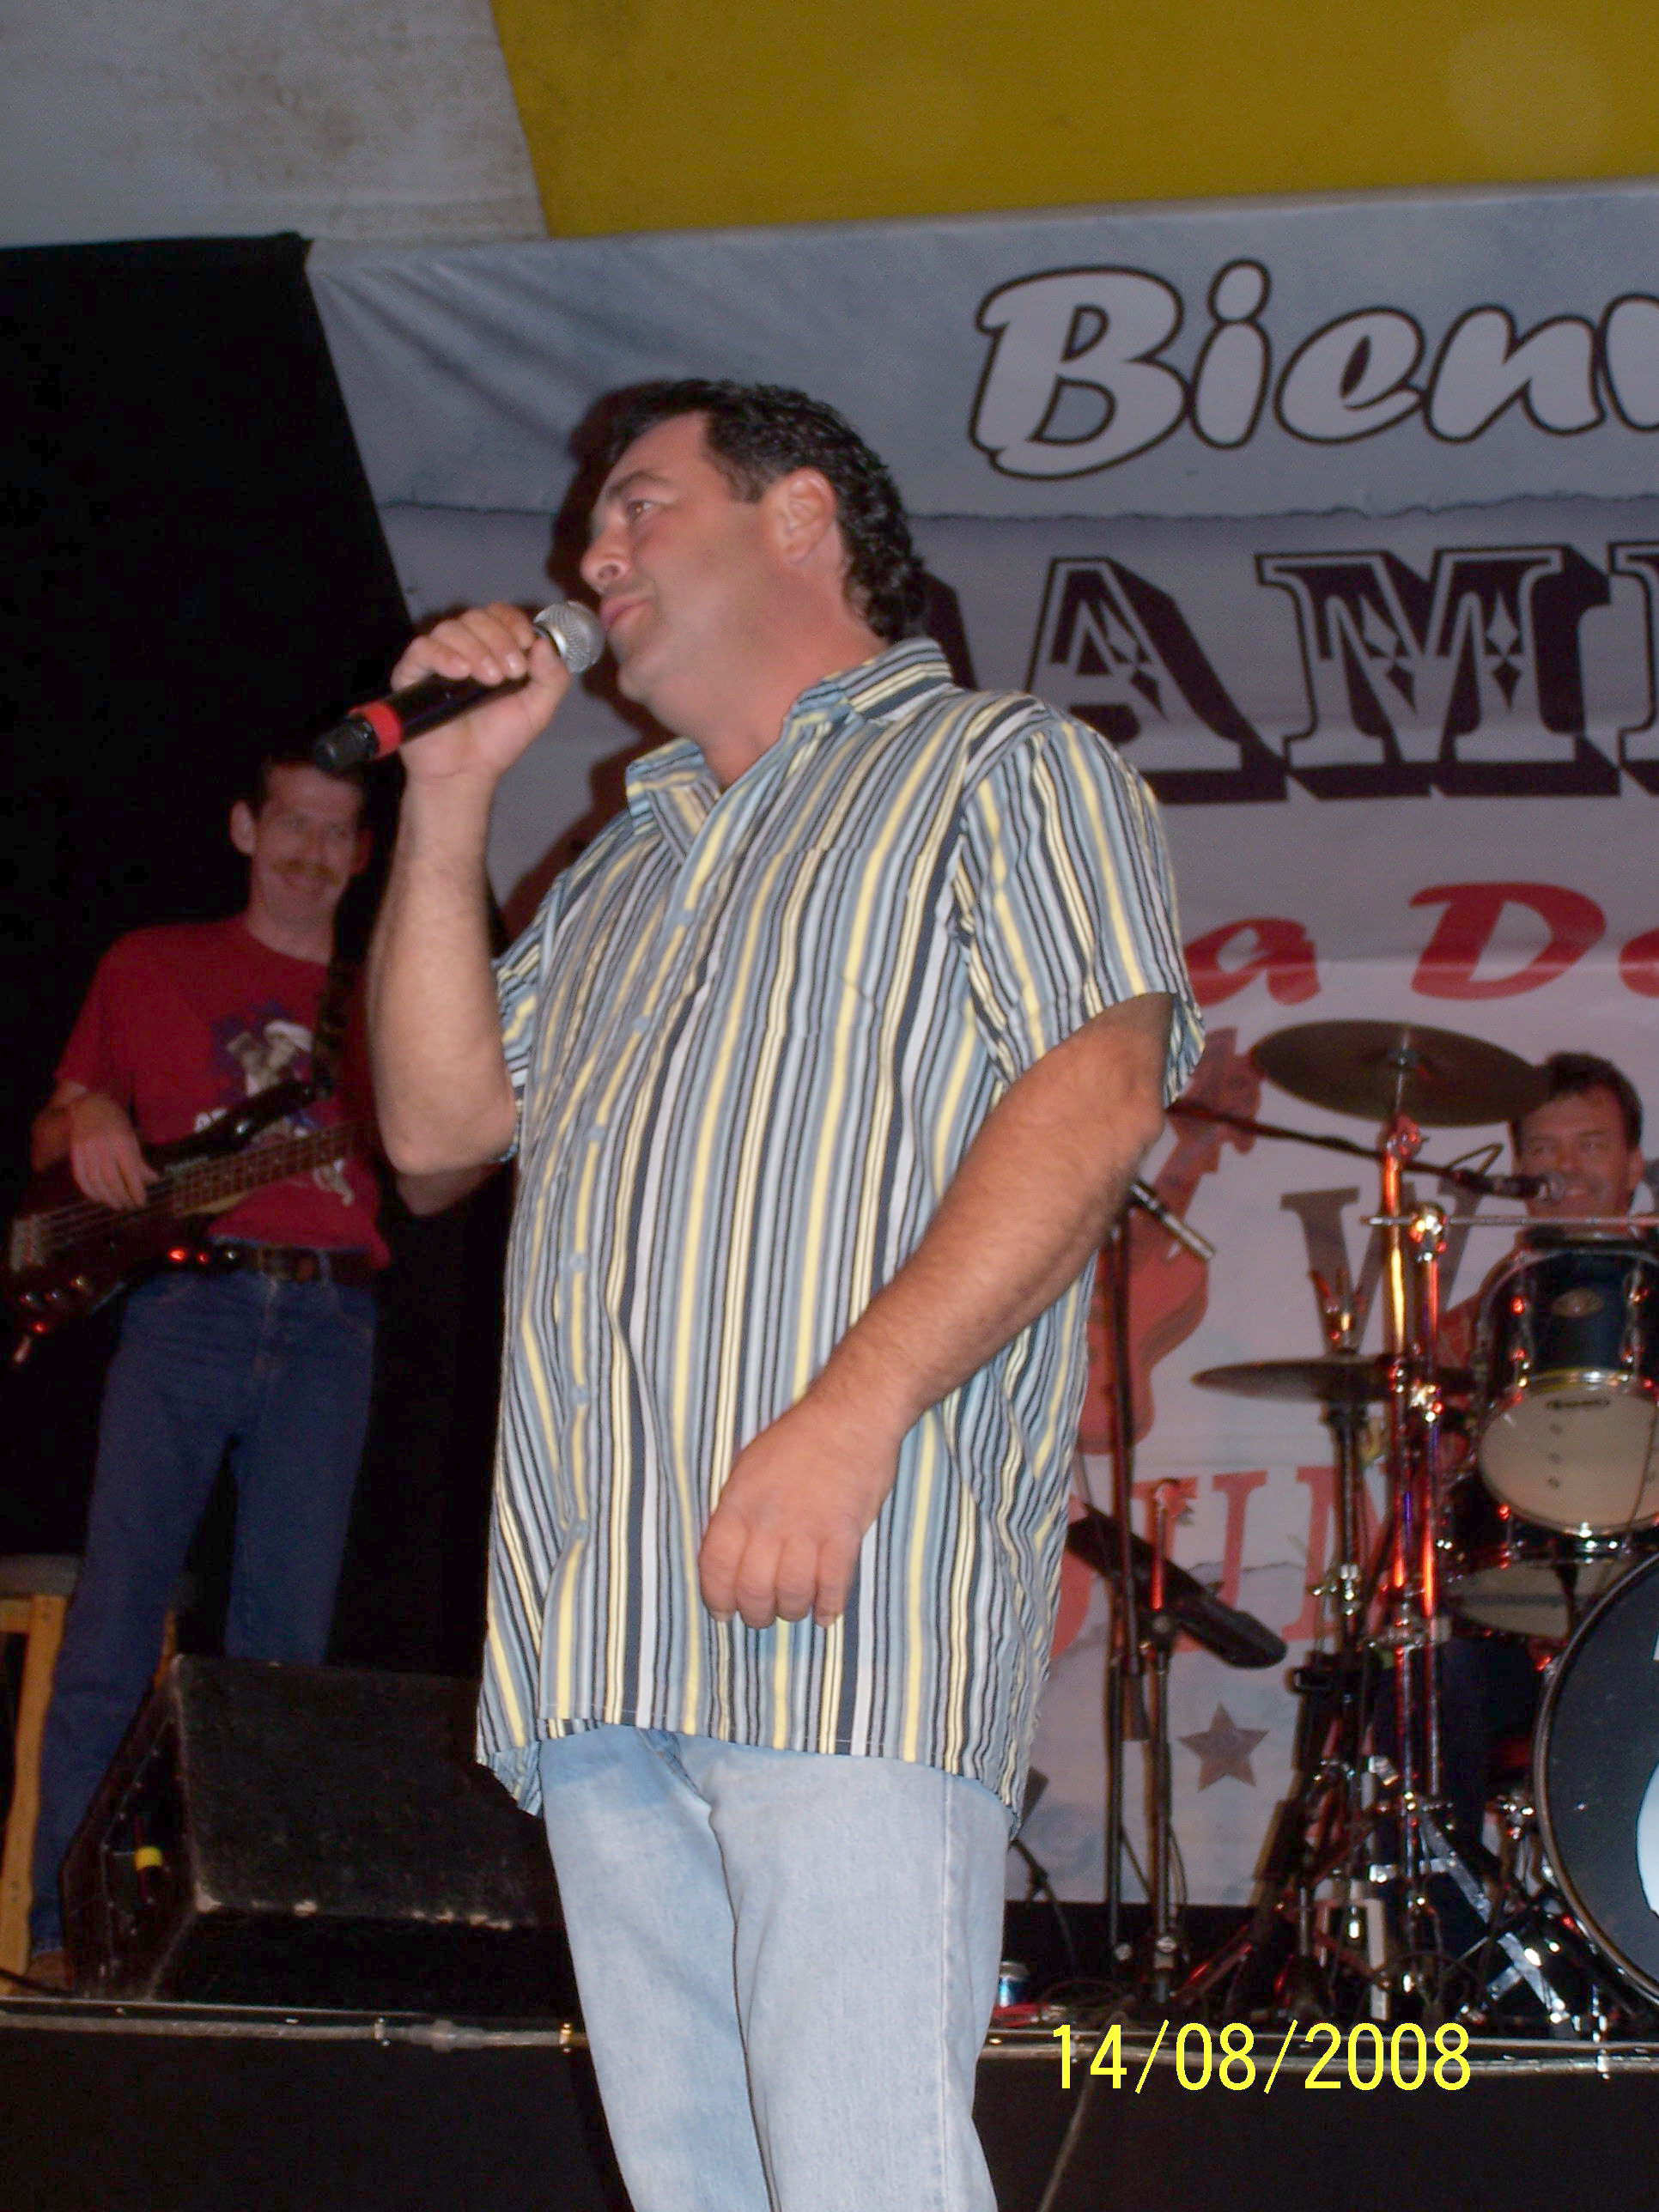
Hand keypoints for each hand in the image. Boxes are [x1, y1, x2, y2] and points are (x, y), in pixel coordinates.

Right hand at [65, 1093, 158, 1209]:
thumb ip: (139, 1160)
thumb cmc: (116, 1122)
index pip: (130, 1172)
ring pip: (96, 1181)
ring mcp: (86, 1150)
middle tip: (130, 1206)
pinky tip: (99, 1198)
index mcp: (121, 1142)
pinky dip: (89, 1191)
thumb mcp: (132, 1138)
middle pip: (112, 1179)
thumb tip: (153, 1181)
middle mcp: (103, 1146)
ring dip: (107, 1197)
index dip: (136, 1190)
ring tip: (117, 1205)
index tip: (142, 1202)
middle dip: (122, 1197)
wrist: (89, 1106)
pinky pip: (80, 1177)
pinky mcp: (74, 1153)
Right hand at [390, 602, 572, 785]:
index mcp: (492, 650)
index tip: (527, 644)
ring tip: (489, 680)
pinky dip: (443, 655)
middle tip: (512, 673)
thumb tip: (545, 644)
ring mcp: (436, 660)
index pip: (498, 615)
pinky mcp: (411, 674)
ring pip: (451, 629)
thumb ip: (552, 678)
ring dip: (477, 650)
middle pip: (476, 617)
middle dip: (500, 640)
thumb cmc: (497, 742)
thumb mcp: (538, 710)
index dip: (513, 622)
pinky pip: (422, 648)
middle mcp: (463, 649)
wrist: (466, 773)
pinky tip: (460, 673)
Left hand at [698, 1392, 904, 1629]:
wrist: (850, 1416)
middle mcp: (768, 1521)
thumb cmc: (798, 1438)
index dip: (717, 1598)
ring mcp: (807, 1530)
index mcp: (739, 1503)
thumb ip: (737, 1511)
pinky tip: (825, 1612)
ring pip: (791, 1595)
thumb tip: (730, 1554)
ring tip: (795, 1608)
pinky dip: (829, 1607)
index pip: (715, 1567)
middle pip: (752, 1590)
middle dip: (755, 1613)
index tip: (724, 1612)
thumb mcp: (748, 1467)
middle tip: (763, 1615)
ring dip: (791, 1611)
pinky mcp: (844, 1535)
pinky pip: (833, 1586)